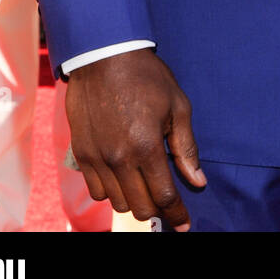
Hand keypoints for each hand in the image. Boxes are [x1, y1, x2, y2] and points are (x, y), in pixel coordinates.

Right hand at [65, 47, 205, 229]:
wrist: (103, 55)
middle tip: (165, 202)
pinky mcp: (81, 153)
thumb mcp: (177, 106)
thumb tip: (198, 180)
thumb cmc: (146, 77)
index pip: (164, 196)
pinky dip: (110, 192)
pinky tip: (121, 177)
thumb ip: (186, 148)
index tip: (184, 223)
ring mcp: (97, 158)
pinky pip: (96, 191)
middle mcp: (119, 158)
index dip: (177, 213)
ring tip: (143, 186)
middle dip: (157, 210)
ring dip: (133, 201)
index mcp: (147, 146)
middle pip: (140, 208)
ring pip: (117, 203)